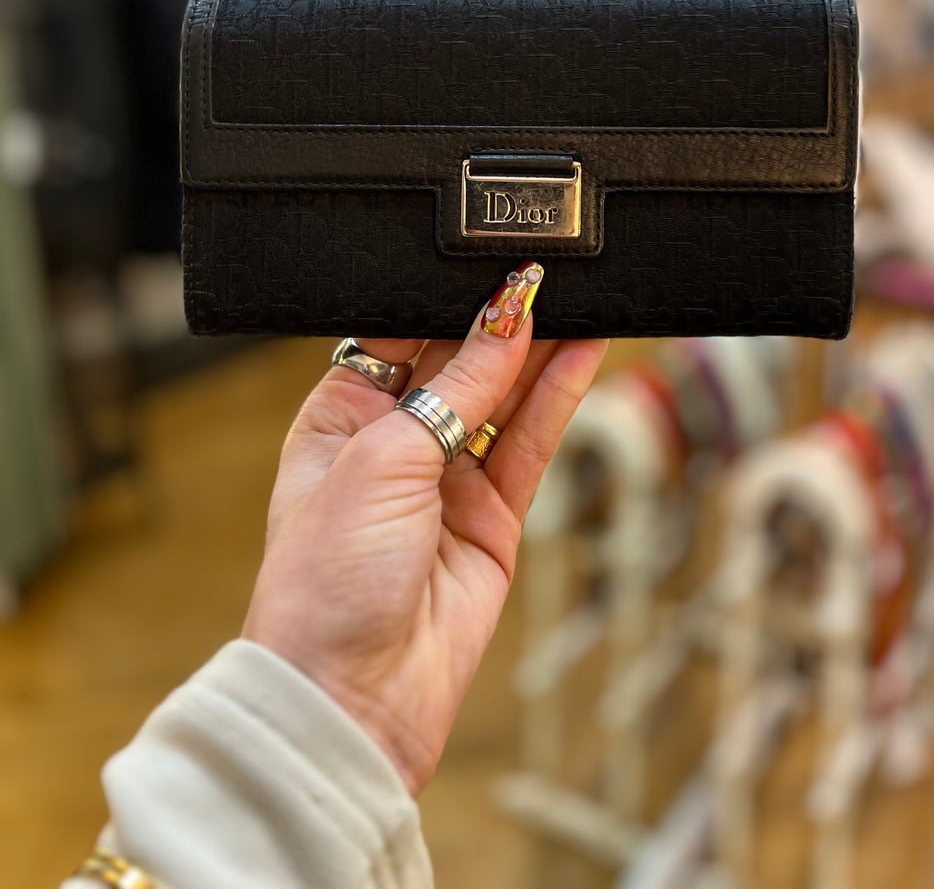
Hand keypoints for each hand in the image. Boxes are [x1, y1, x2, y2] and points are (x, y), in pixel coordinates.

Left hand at [242, 262, 608, 795]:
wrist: (351, 699)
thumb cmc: (325, 583)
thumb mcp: (382, 459)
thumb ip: (457, 385)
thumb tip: (506, 316)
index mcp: (339, 418)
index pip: (401, 336)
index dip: (445, 298)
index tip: (490, 258)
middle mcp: (394, 443)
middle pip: (459, 360)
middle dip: (500, 318)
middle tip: (548, 269)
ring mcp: (447, 480)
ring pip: (504, 397)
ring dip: (541, 349)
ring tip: (582, 293)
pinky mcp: (495, 517)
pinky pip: (532, 442)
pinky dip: (559, 395)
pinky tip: (584, 350)